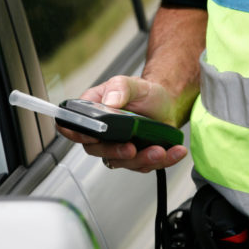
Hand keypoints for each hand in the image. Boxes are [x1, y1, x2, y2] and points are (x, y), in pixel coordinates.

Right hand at [57, 75, 187, 172]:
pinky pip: (146, 165)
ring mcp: (120, 147)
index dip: (76, 134)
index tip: (91, 137)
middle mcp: (104, 134)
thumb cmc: (144, 93)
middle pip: (98, 150)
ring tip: (159, 151)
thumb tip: (109, 102)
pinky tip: (175, 152)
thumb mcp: (132, 83)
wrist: (166, 102)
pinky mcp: (138, 156)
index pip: (74, 127)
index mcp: (94, 113)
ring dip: (142, 159)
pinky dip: (162, 161)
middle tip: (131, 149)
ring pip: (123, 162)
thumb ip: (119, 88)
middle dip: (115, 152)